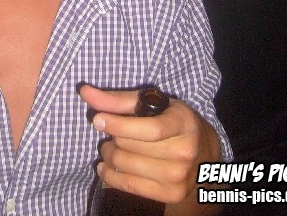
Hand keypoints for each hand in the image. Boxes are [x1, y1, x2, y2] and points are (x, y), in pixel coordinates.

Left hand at [80, 85, 214, 204]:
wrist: (201, 155)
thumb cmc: (171, 121)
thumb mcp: (152, 103)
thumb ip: (117, 99)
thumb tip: (84, 91)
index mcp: (183, 123)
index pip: (149, 128)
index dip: (119, 124)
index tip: (97, 119)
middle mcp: (184, 151)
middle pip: (131, 146)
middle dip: (112, 137)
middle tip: (108, 133)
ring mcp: (178, 176)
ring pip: (127, 165)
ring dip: (109, 155)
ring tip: (109, 147)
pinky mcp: (171, 194)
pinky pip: (129, 186)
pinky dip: (110, 176)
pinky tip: (105, 166)